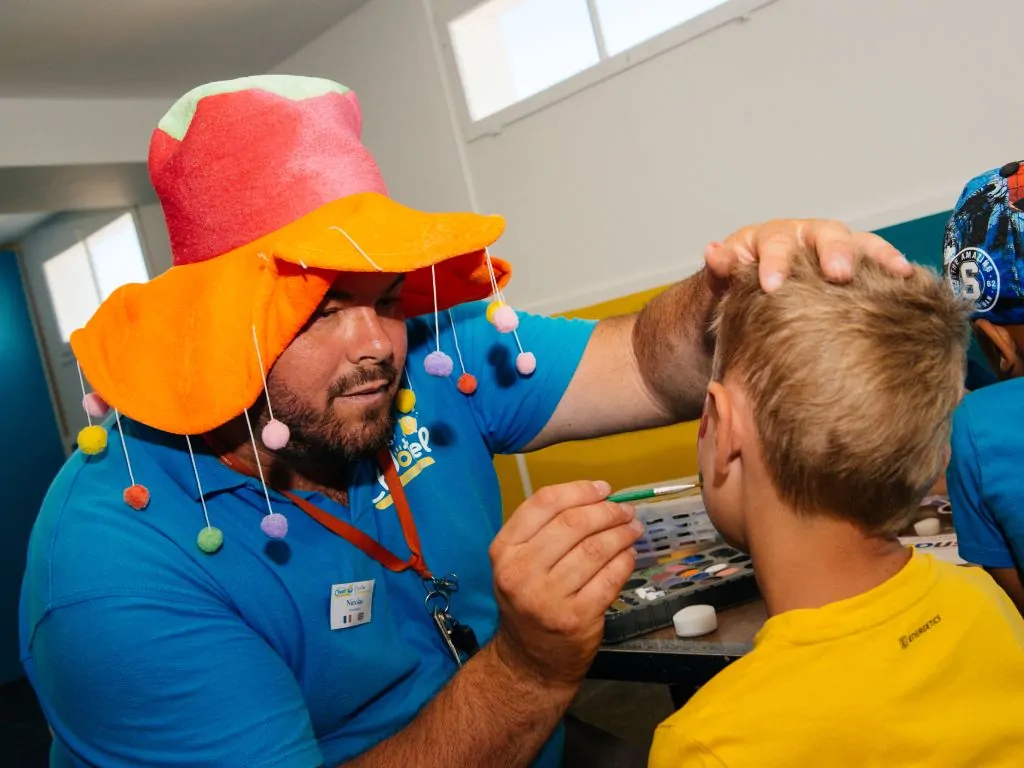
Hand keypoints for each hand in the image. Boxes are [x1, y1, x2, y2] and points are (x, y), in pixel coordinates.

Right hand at [489, 481, 641, 687]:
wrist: (530, 660)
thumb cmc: (529, 600)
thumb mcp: (519, 562)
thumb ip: (545, 530)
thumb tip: (597, 497)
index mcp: (504, 550)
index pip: (544, 504)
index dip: (579, 490)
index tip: (602, 489)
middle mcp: (520, 572)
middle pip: (573, 523)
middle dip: (606, 512)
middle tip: (624, 511)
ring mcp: (547, 597)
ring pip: (595, 549)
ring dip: (621, 534)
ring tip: (632, 529)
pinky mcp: (576, 617)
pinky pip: (609, 577)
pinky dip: (625, 561)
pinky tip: (629, 554)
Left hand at [704, 218, 912, 294]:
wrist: (738, 328)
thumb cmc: (725, 310)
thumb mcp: (713, 295)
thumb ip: (718, 276)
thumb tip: (714, 252)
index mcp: (762, 244)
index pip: (772, 245)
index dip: (776, 262)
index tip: (773, 286)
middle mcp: (800, 241)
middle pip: (822, 235)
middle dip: (833, 252)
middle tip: (838, 274)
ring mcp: (828, 255)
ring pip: (855, 245)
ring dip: (874, 256)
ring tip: (895, 273)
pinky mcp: (851, 274)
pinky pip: (874, 266)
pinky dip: (891, 271)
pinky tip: (911, 284)